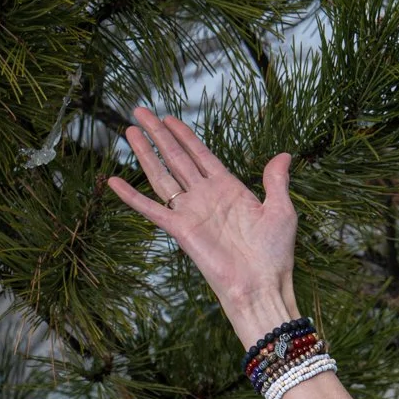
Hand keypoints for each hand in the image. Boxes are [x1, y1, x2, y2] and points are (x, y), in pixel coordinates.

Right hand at [106, 108, 298, 343]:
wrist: (262, 287)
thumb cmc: (274, 256)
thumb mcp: (281, 211)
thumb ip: (276, 181)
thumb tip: (284, 155)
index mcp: (228, 190)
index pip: (201, 155)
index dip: (185, 135)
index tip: (169, 118)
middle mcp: (206, 198)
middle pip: (176, 158)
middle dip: (159, 134)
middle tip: (140, 111)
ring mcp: (192, 213)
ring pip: (162, 176)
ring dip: (145, 154)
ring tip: (130, 131)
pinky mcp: (181, 230)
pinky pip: (151, 210)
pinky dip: (131, 197)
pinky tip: (113, 181)